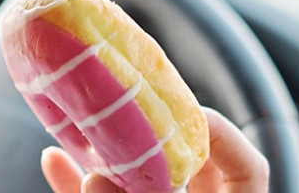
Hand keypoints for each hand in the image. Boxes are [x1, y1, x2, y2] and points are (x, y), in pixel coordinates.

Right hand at [40, 107, 268, 192]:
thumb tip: (96, 176)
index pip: (247, 166)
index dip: (222, 134)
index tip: (186, 113)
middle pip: (183, 165)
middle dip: (148, 139)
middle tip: (122, 113)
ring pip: (135, 182)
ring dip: (106, 158)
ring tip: (84, 132)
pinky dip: (75, 185)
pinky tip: (52, 161)